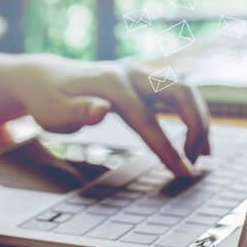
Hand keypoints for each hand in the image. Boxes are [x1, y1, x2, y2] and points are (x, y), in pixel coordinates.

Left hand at [11, 55, 209, 176]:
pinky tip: (191, 138)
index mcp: (111, 84)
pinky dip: (189, 113)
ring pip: (183, 90)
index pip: (147, 119)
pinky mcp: (138, 81)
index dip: (167, 147)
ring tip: (202, 153)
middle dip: (197, 125)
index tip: (184, 172)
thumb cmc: (48, 100)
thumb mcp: (54, 112)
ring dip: (199, 118)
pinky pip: (174, 94)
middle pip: (181, 92)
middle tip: (196, 160)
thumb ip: (79, 112)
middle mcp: (129, 74)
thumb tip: (102, 110)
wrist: (44, 79)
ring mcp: (135, 74)